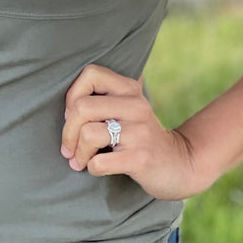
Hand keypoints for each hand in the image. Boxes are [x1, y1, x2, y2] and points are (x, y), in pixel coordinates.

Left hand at [60, 62, 204, 200]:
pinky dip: (91, 168)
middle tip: (68, 148)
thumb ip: (102, 98)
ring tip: (80, 160)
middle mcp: (136, 105)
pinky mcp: (140, 158)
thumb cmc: (139, 137)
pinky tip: (97, 168)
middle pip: (81, 107)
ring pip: (88, 134)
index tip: (73, 116)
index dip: (72, 96)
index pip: (90, 74)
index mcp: (130, 89)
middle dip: (67, 132)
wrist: (178, 165)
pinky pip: (99, 162)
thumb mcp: (127, 109)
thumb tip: (64, 106)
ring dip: (78, 153)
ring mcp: (139, 132)